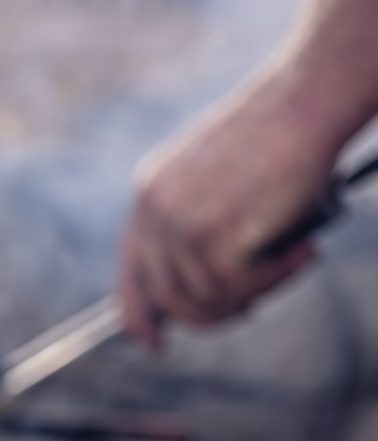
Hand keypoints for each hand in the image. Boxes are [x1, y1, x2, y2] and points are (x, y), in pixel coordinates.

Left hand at [118, 71, 333, 346]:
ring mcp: (182, 226)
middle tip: (248, 305)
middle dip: (210, 314)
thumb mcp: (215, 181)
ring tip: (291, 261)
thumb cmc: (278, 135)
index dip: (138, 318)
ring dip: (253, 291)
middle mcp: (155, 212)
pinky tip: (302, 252)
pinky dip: (277, 278)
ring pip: (207, 299)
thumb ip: (194, 229)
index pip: (131, 276)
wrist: (310, 96)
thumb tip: (198, 292)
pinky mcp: (215, 238)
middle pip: (168, 300)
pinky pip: (240, 288)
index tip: (154, 344)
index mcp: (149, 195)